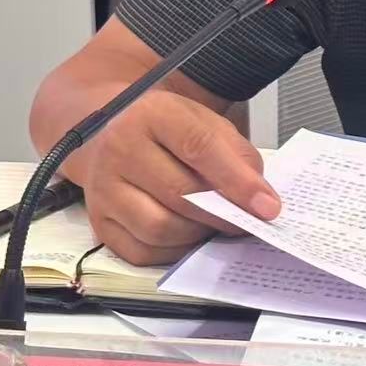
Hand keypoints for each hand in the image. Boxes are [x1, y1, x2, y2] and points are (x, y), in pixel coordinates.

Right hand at [71, 91, 280, 265]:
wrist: (114, 136)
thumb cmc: (168, 131)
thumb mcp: (205, 123)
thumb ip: (237, 154)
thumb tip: (259, 198)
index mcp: (152, 114)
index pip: (199, 148)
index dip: (237, 181)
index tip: (267, 206)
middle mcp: (120, 148)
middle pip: (180, 193)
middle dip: (222, 214)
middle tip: (246, 222)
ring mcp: (103, 188)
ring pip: (159, 227)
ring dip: (198, 234)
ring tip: (216, 225)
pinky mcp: (98, 222)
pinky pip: (141, 251)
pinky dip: (174, 252)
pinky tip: (189, 236)